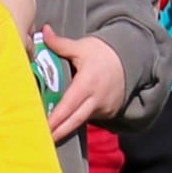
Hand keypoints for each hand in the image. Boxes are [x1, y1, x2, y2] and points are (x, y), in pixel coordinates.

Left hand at [41, 25, 128, 141]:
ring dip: (64, 130)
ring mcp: (104, 108)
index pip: (69, 104)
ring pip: (81, 122)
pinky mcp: (108, 113)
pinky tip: (61, 128)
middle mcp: (96, 98)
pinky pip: (88, 119)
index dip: (56, 118)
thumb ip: (60, 44)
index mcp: (88, 82)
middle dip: (58, 133)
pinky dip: (75, 123)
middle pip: (74, 121)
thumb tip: (43, 31)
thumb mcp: (82, 47)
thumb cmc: (102, 53)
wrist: (130, 60)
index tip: (44, 127)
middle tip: (41, 141)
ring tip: (46, 136)